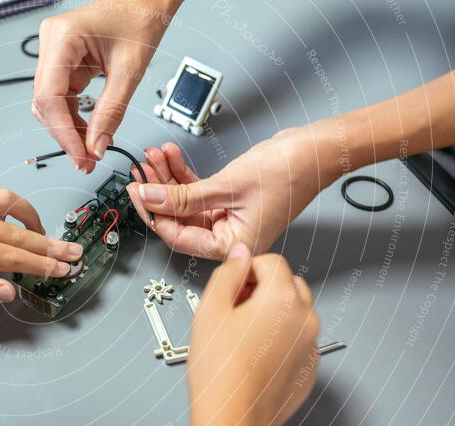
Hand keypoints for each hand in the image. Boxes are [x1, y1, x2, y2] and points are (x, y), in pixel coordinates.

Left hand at [0, 181, 82, 305]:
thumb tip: (10, 290)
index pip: (11, 255)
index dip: (42, 262)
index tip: (64, 267)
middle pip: (16, 229)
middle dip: (48, 243)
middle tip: (71, 252)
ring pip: (5, 200)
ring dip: (29, 215)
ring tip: (42, 233)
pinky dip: (3, 198)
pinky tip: (9, 212)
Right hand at [32, 0, 176, 171]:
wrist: (146, 2)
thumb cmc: (140, 18)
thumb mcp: (129, 70)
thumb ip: (112, 112)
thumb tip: (96, 146)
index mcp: (63, 36)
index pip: (50, 96)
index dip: (62, 132)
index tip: (79, 155)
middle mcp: (52, 43)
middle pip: (45, 103)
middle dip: (65, 135)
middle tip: (85, 160)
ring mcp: (55, 53)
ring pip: (51, 105)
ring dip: (68, 131)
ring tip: (89, 152)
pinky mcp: (64, 62)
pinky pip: (62, 98)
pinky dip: (74, 119)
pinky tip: (88, 134)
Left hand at [127, 130, 339, 259]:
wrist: (317, 150)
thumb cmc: (290, 172)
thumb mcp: (225, 186)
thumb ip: (183, 196)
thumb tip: (150, 198)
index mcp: (231, 247)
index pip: (178, 237)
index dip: (153, 215)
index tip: (137, 194)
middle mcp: (228, 237)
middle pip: (178, 219)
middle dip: (157, 192)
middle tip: (140, 173)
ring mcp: (228, 218)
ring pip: (185, 202)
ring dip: (167, 179)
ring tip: (153, 158)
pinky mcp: (228, 200)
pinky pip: (197, 191)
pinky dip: (182, 175)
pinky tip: (170, 157)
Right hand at [185, 245, 319, 425]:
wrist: (233, 421)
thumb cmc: (219, 369)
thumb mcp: (210, 310)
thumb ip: (228, 273)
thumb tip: (240, 254)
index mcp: (283, 297)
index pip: (272, 262)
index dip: (247, 269)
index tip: (230, 287)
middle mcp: (306, 318)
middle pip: (289, 285)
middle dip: (264, 288)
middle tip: (233, 310)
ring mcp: (312, 346)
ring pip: (296, 314)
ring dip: (273, 313)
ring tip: (241, 337)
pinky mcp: (309, 370)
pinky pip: (298, 342)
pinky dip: (280, 341)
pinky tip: (253, 358)